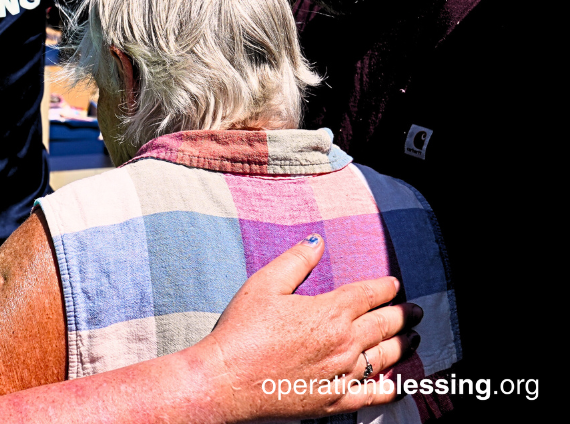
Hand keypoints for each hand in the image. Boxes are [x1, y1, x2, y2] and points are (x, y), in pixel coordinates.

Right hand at [198, 235, 421, 421]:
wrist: (227, 379)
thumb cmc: (241, 330)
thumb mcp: (264, 285)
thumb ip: (295, 262)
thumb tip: (317, 242)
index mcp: (329, 312)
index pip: (367, 295)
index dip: (384, 287)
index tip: (394, 284)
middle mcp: (343, 343)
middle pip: (384, 326)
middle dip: (403, 316)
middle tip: (415, 311)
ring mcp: (342, 375)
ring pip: (385, 358)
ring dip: (403, 346)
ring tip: (414, 339)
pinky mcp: (334, 401)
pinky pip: (373, 396)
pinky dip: (391, 388)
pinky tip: (399, 384)